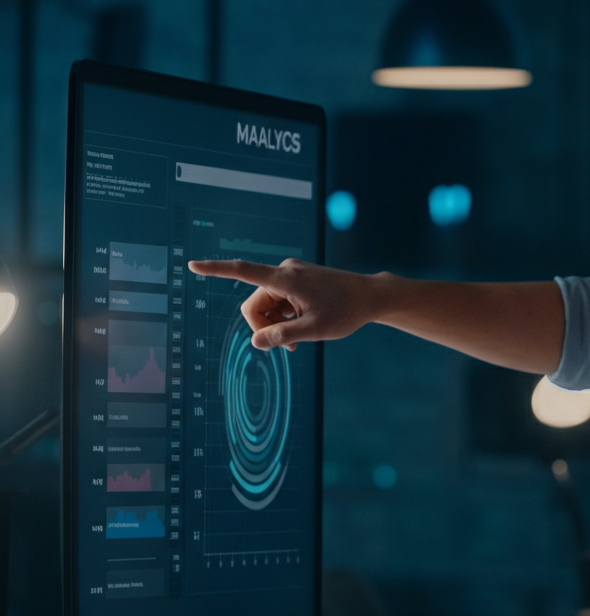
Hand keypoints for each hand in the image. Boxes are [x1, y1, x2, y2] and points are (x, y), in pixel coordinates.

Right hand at [188, 258, 380, 350]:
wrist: (371, 297)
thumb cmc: (347, 311)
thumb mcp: (316, 330)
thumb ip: (284, 336)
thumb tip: (255, 343)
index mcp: (286, 278)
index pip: (244, 272)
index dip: (216, 270)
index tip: (193, 266)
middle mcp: (285, 272)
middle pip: (254, 303)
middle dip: (264, 327)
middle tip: (288, 349)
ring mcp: (291, 275)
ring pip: (266, 305)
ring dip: (275, 325)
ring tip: (297, 342)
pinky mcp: (297, 281)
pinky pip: (278, 302)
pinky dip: (284, 317)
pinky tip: (301, 327)